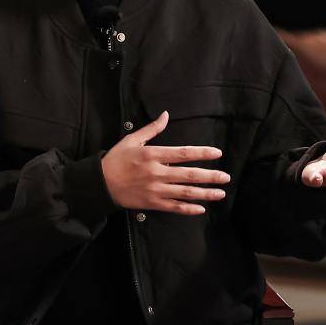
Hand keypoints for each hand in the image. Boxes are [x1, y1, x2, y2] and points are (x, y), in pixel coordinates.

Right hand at [100, 110, 231, 214]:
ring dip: (205, 194)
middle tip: (226, 177)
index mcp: (153, 155)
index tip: (217, 153)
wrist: (100, 184)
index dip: (202, 153)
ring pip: (185, 193)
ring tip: (220, 193)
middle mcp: (156, 173)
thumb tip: (166, 115)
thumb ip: (151, 129)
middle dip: (210, 176)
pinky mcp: (151, 204)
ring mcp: (155, 190)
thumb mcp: (132, 140)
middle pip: (188, 175)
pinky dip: (188, 209)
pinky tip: (201, 209)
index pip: (182, 153)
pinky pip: (173, 207)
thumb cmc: (116, 160)